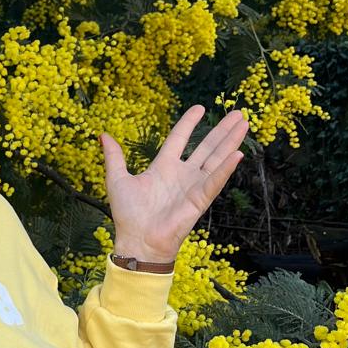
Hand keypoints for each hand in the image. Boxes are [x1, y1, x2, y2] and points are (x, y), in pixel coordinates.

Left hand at [100, 105, 249, 263]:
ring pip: (216, 158)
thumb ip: (114, 157)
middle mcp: (182, 174)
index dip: (189, 123)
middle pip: (206, 146)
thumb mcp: (117, 179)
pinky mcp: (199, 199)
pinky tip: (238, 153)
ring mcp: (193, 186)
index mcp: (163, 167)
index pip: (179, 138)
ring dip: (231, 141)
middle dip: (222, 130)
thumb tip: (103, 135)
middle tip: (238, 113)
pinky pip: (214, 180)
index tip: (200, 107)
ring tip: (244, 123)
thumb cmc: (128, 215)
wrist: (137, 240)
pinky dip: (226, 168)